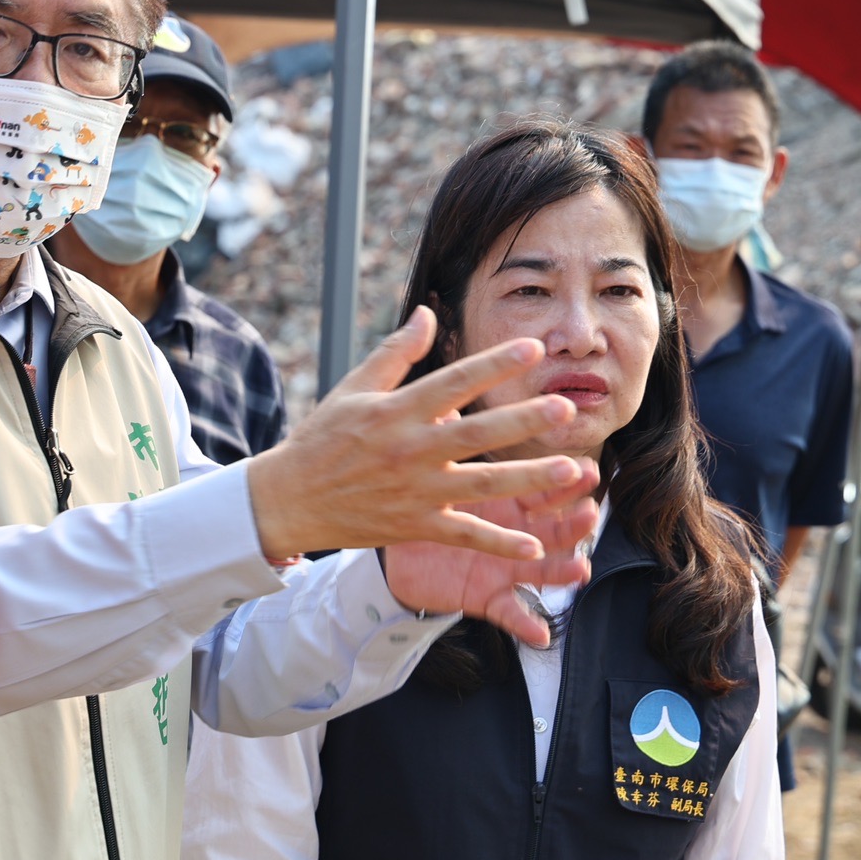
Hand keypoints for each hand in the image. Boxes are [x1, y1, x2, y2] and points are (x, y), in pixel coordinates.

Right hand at [244, 307, 585, 562]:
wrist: (289, 500)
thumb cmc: (323, 438)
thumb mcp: (354, 388)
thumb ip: (396, 353)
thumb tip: (428, 313)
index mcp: (396, 411)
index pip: (452, 381)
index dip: (493, 364)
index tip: (531, 348)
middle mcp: (409, 450)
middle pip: (476, 433)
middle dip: (522, 421)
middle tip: (565, 407)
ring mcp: (415, 491)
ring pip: (482, 484)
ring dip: (528, 478)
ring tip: (571, 470)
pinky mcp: (415, 526)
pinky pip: (464, 534)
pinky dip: (498, 542)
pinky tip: (536, 546)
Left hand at [384, 461, 601, 646]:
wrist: (399, 551)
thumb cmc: (425, 503)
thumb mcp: (439, 475)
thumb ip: (448, 444)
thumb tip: (448, 406)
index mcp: (508, 501)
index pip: (545, 490)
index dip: (565, 483)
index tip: (586, 469)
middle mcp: (517, 535)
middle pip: (555, 529)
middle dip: (575, 523)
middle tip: (590, 514)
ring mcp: (505, 568)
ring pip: (543, 571)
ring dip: (563, 571)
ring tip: (580, 570)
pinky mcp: (487, 598)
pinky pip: (508, 614)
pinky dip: (525, 625)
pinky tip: (541, 633)